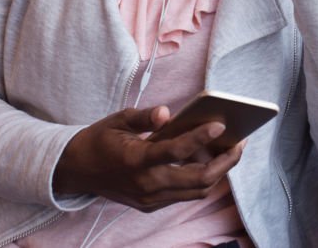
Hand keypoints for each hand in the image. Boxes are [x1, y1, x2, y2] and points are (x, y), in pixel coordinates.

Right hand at [53, 106, 245, 211]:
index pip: (176, 152)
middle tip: (241, 142)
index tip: (221, 125)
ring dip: (218, 172)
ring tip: (232, 150)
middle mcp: (146, 185)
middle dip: (225, 162)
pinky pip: (185, 194)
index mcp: (136, 161)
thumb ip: (144, 117)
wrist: (76, 171)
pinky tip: (211, 159)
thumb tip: (167, 112)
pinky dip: (202, 178)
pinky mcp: (152, 205)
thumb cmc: (100, 140)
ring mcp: (150, 199)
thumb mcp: (118, 120)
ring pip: (196, 191)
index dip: (200, 138)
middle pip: (198, 180)